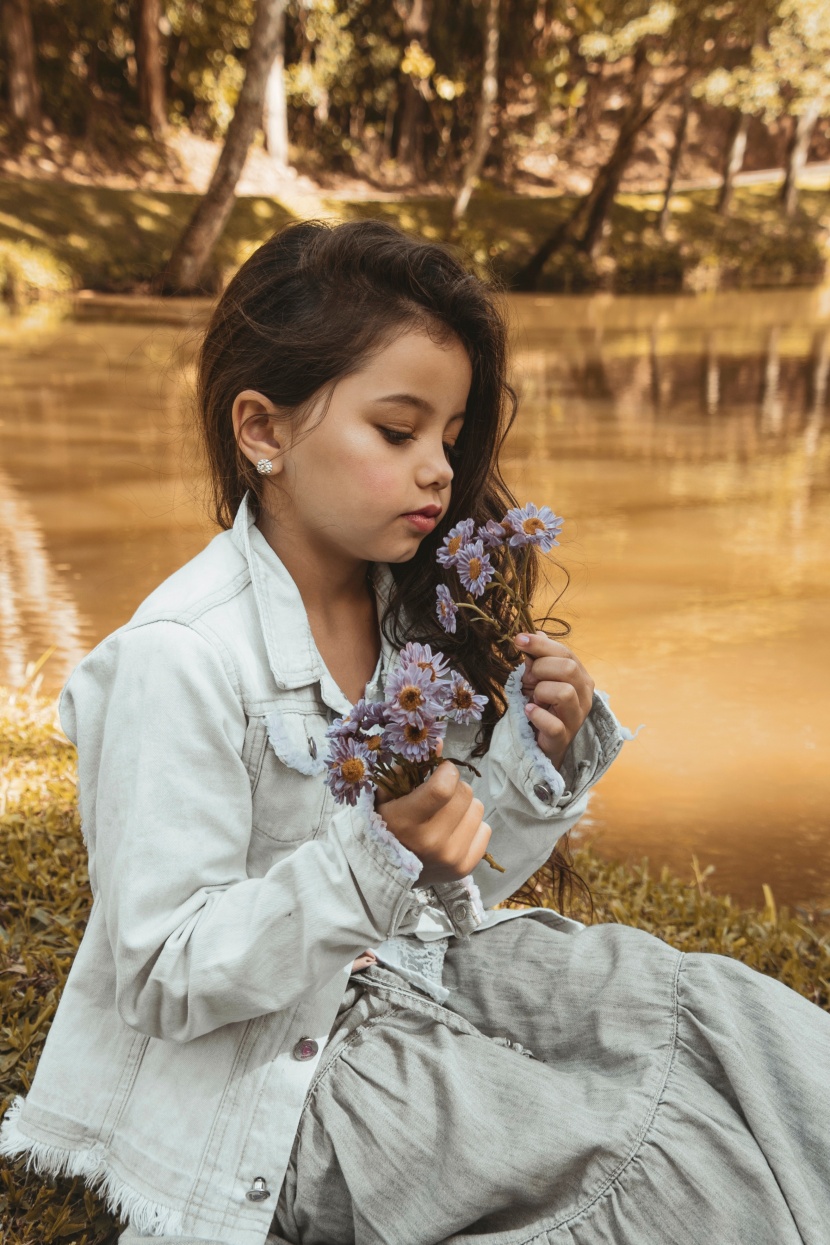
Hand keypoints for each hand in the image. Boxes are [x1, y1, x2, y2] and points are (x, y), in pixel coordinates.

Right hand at [374, 741, 491, 886]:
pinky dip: (472, 826)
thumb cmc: (386, 825)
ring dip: (464, 807)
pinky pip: (485, 829)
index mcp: (407, 821)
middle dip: (454, 788)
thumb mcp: (388, 794)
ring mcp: (450, 857)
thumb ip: (411, 768)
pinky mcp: (465, 868)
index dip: (447, 771)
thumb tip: (439, 742)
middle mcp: (431, 842)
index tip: (441, 771)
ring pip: (477, 809)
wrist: (386, 872)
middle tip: (440, 797)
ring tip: (446, 816)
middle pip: (464, 793)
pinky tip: (454, 832)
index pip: (443, 788)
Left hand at [515, 631, 594, 770]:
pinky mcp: (564, 737)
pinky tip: (528, 711)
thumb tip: (536, 632)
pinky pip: (553, 723)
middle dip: (541, 668)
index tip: (518, 639)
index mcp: (580, 677)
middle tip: (528, 679)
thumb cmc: (542, 707)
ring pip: (564, 692)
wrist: (540, 744)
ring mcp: (576, 718)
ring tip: (533, 699)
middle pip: (568, 668)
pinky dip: (537, 715)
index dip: (541, 644)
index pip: (566, 653)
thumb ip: (538, 658)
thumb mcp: (538, 679)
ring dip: (541, 691)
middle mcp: (584, 696)